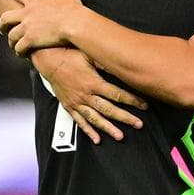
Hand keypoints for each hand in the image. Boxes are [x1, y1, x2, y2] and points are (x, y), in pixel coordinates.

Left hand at [0, 0, 84, 55]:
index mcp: (34, 0)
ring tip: (15, 47)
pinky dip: (19, 52)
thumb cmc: (73, 9)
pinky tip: (22, 55)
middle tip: (2, 29)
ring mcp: (27, 27)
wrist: (75, 23)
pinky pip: (19, 48)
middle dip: (1, 25)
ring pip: (11, 36)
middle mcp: (27, 13)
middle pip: (5, 18)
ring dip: (12, 42)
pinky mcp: (30, 40)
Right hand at [33, 48, 147, 142]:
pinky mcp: (69, 106)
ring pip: (95, 119)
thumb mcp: (89, 55)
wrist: (48, 61)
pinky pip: (79, 121)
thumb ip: (105, 63)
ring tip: (120, 136)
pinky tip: (97, 139)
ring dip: (108, 128)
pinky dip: (88, 131)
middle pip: (109, 109)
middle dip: (125, 117)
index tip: (144, 105)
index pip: (117, 94)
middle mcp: (86, 95)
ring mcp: (77, 103)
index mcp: (94, 83)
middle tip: (139, 124)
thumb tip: (121, 65)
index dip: (132, 100)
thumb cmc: (70, 55)